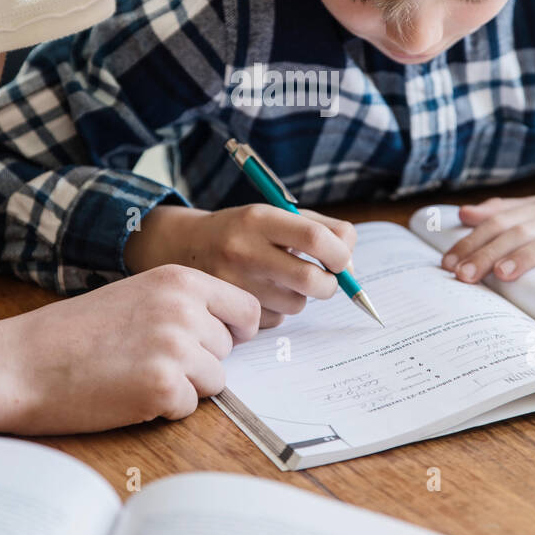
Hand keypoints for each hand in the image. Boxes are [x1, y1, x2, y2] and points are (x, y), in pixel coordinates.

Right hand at [3, 264, 260, 433]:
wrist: (20, 363)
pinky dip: (162, 409)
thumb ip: (182, 305)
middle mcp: (184, 309)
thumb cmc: (72, 333)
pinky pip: (188, 408)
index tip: (215, 342)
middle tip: (150, 360)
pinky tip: (126, 393)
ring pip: (214, 381)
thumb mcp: (135, 295)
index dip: (235, 331)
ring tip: (136, 375)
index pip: (247, 308)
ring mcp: (176, 348)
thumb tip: (231, 331)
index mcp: (180, 279)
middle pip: (228, 349)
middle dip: (200, 361)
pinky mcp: (163, 388)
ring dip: (183, 386)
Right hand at [126, 204, 357, 326]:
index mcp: (258, 219)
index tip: (342, 259)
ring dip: (300, 297)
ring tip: (280, 280)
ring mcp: (233, 284)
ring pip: (296, 304)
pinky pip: (275, 320)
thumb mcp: (275, 215)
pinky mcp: (227, 310)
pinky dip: (278, 310)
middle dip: (330, 284)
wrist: (184, 246)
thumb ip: (321, 229)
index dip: (340, 253)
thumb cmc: (243, 230)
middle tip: (326, 280)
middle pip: (310, 280)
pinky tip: (259, 292)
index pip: (314, 237)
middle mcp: (243, 250)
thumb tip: (351, 266)